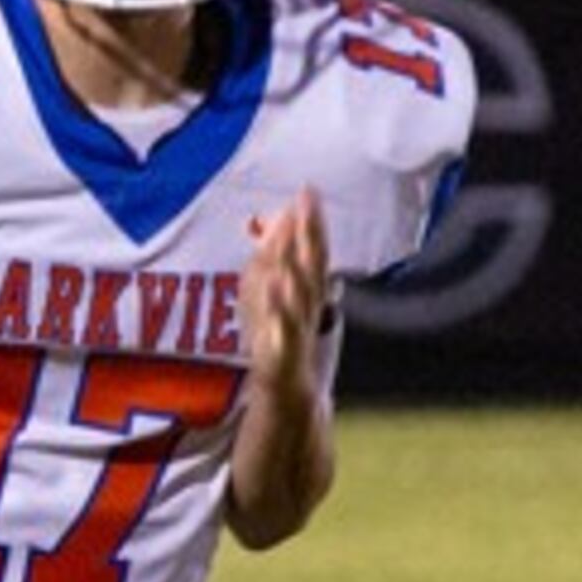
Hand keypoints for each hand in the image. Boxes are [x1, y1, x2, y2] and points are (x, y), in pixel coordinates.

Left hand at [240, 188, 331, 397]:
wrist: (289, 391)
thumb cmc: (283, 339)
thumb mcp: (276, 295)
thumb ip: (274, 258)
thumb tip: (269, 220)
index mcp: (308, 291)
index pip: (312, 251)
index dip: (311, 222)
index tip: (308, 190)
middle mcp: (309, 305)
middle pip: (312, 264)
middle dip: (310, 232)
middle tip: (309, 201)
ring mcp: (299, 327)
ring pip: (302, 292)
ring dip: (298, 262)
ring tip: (292, 234)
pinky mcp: (285, 351)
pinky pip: (284, 326)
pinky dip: (281, 306)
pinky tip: (275, 285)